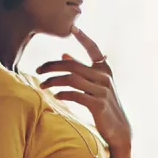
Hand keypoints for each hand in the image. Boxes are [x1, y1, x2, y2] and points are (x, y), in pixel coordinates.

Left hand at [36, 26, 131, 146]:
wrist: (119, 129)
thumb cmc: (105, 105)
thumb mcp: (96, 85)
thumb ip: (82, 70)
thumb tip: (64, 54)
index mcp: (105, 69)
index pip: (93, 49)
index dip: (84, 38)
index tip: (73, 28)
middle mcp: (105, 77)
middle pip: (73, 65)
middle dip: (52, 66)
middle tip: (38, 70)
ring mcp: (102, 90)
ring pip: (71, 79)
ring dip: (53, 81)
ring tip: (42, 85)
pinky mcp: (98, 104)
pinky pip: (75, 95)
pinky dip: (62, 94)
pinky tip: (55, 96)